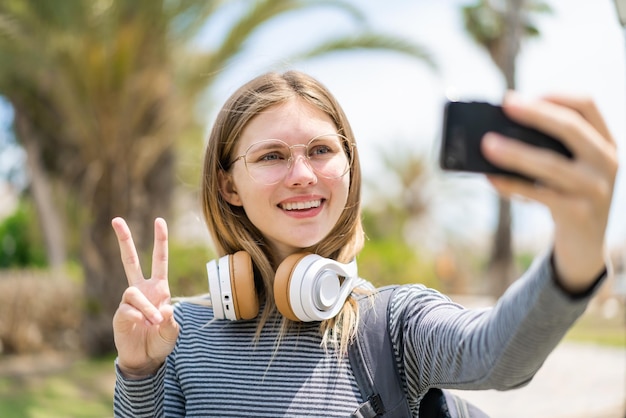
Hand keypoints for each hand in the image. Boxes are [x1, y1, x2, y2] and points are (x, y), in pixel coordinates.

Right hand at [111, 217, 178, 377]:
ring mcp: (129, 302)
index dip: (160, 241)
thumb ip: (170, 322)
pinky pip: (128, 310)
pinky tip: (141, 325)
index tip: (159, 220)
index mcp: (159, 289)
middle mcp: (143, 290)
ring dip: (146, 308)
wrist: (145, 359)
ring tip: (153, 322)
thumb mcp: (172, 332)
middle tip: (116, 220)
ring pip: (132, 292)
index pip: (159, 260)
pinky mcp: (120, 314)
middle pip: (131, 261)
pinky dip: (138, 317)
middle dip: (125, 240)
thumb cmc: (160, 342)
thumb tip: (165, 309)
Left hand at [482, 92, 617, 291]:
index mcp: (605, 143)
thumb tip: (495, 133)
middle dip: (536, 113)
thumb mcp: (568, 168)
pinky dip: (512, 185)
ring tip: (487, 144)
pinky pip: (539, 195)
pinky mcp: (579, 213)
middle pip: (571, 128)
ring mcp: (596, 189)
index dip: (555, 96)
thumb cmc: (567, 196)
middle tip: (506, 104)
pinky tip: (491, 178)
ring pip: (551, 164)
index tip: (524, 96)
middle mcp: (607, 162)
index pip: (587, 105)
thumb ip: (547, 149)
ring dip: (515, 152)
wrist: (586, 246)